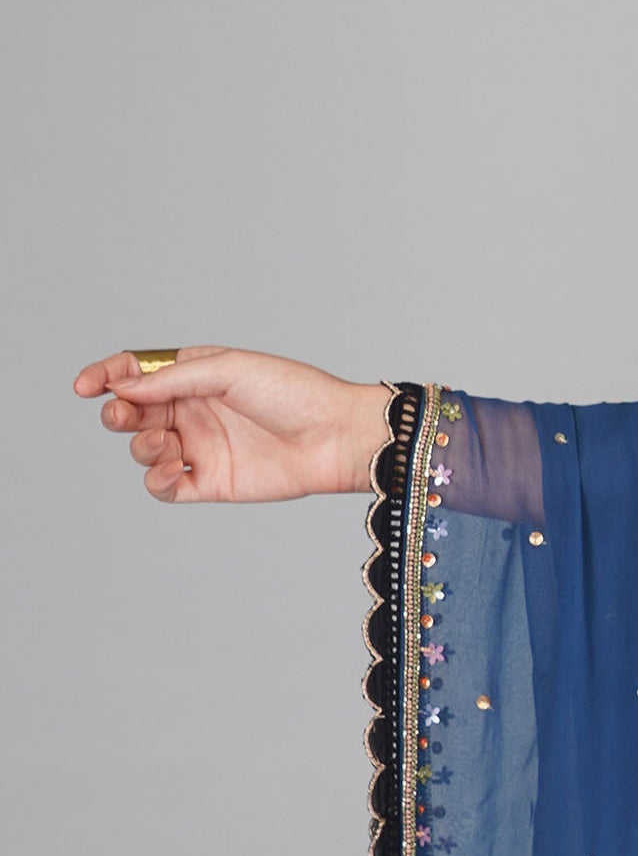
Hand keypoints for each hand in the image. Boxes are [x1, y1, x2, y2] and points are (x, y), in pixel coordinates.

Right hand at [73, 347, 394, 503]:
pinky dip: (153, 480)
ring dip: (140, 445)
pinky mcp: (210, 482)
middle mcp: (194, 410)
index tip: (85, 386)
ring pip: (143, 449)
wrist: (335, 436)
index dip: (107, 376)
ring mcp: (200, 447)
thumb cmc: (293, 391)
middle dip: (117, 412)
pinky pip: (164, 487)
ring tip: (165, 443)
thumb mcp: (229, 368)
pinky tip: (167, 469)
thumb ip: (174, 378)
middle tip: (121, 414)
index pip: (138, 373)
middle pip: (133, 412)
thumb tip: (125, 386)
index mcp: (196, 374)